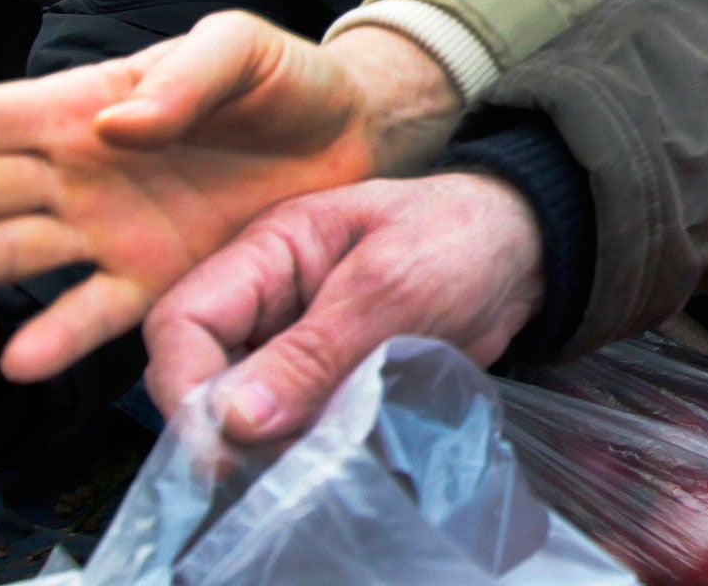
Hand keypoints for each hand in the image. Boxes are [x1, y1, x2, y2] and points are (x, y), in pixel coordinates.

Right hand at [0, 12, 459, 383]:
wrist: (354, 137)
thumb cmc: (281, 79)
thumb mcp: (241, 50)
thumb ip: (185, 76)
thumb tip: (115, 123)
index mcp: (79, 106)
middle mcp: (75, 171)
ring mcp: (107, 232)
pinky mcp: (159, 281)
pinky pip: (94, 316)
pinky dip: (56, 339)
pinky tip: (10, 362)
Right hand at [143, 173, 543, 444]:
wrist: (525, 253)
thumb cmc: (456, 242)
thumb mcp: (389, 289)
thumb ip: (311, 354)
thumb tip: (232, 420)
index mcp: (264, 252)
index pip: (183, 320)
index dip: (185, 386)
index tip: (222, 447)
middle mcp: (263, 299)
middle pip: (199, 369)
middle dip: (221, 426)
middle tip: (274, 465)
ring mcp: (289, 342)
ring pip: (238, 407)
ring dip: (264, 444)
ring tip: (313, 462)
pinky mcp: (320, 380)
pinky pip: (285, 423)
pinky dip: (298, 449)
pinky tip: (331, 459)